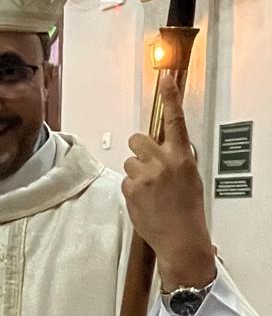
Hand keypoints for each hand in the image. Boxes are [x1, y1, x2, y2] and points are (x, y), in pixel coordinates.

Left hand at [122, 73, 215, 290]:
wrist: (180, 238)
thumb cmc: (188, 210)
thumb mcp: (190, 178)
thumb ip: (176, 160)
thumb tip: (164, 150)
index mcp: (182, 157)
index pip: (175, 121)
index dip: (170, 97)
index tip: (165, 77)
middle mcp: (163, 161)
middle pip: (137, 139)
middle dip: (139, 150)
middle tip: (148, 167)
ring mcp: (145, 175)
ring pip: (130, 161)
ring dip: (136, 173)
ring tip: (150, 191)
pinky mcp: (130, 189)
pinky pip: (126, 180)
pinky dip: (132, 189)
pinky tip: (144, 201)